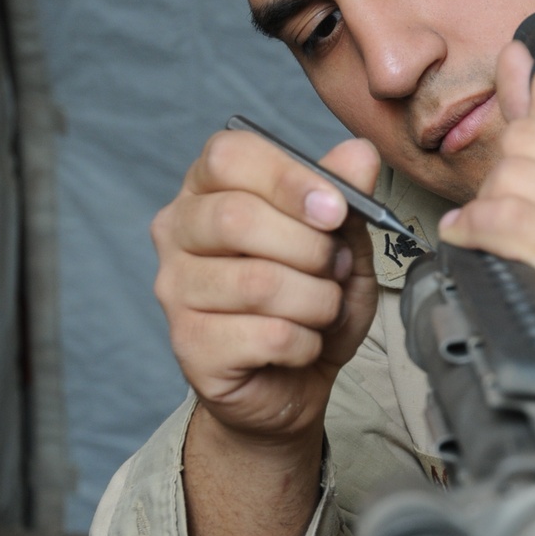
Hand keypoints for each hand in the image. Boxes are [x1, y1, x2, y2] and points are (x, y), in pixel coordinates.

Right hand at [151, 128, 379, 442]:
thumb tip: (359, 153)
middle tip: (336, 269)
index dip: (289, 178)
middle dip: (311, 249)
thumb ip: (345, 195)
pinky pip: (267, 335)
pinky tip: (302, 344)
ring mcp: (175, 290)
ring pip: (258, 283)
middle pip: (236, 217)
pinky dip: (306, 342)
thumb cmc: (309, 302)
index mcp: (209, 188)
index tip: (335, 209)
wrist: (292, 383)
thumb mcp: (341, 243)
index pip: (229, 156)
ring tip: (323, 310)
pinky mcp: (189, 345)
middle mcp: (178, 232)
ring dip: (316, 301)